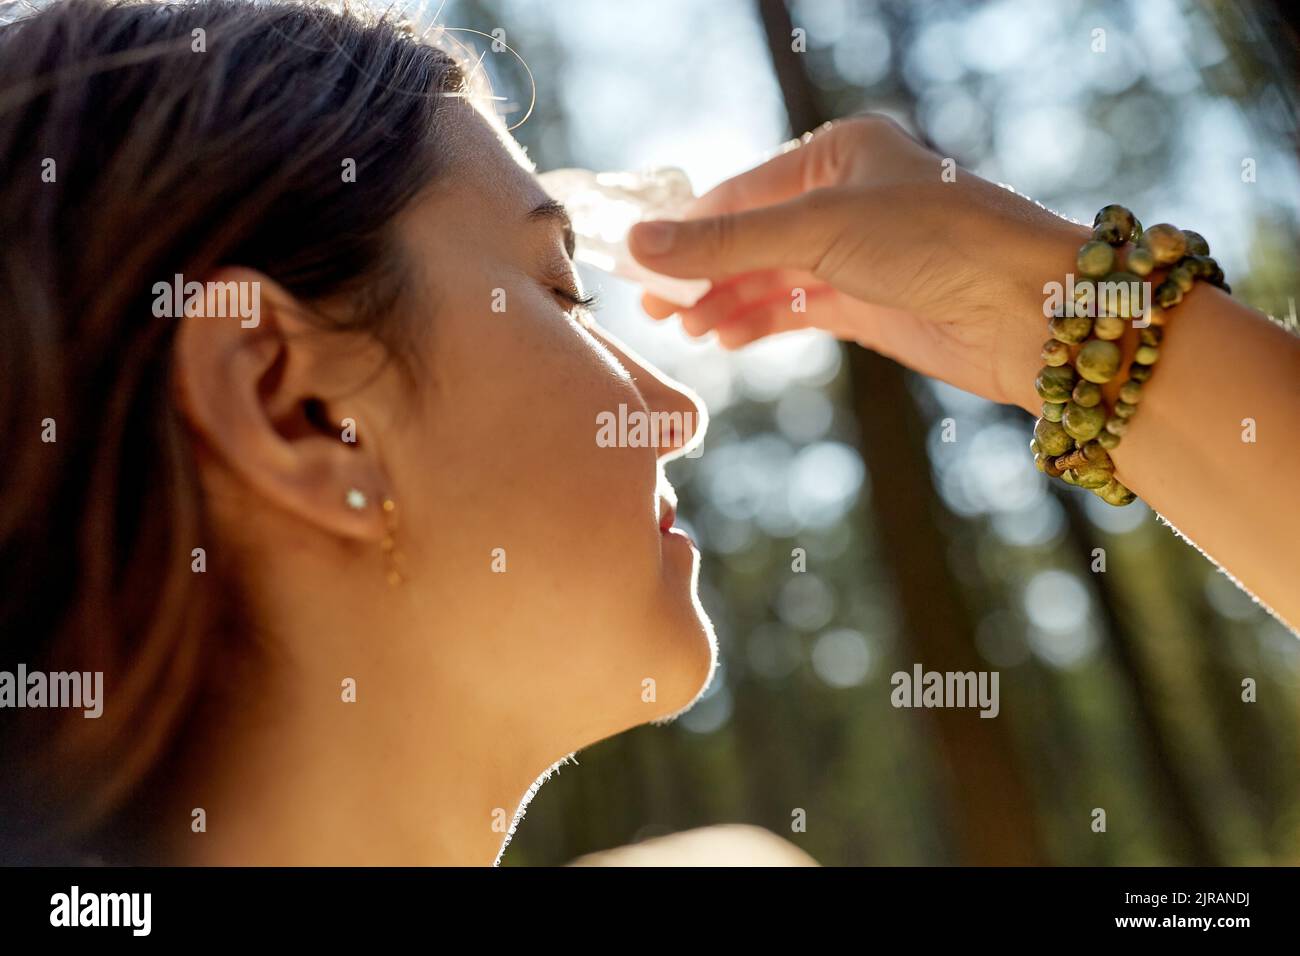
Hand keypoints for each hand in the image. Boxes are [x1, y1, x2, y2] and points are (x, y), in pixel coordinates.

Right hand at [628, 115, 1090, 411]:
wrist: (1027, 310)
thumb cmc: (937, 242)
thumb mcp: (819, 230)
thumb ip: (727, 242)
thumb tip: (637, 247)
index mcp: (839, 152)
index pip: (741, 191)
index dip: (687, 229)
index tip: (637, 263)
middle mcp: (845, 198)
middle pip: (751, 236)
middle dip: (703, 272)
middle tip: (653, 307)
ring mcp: (856, 254)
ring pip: (769, 276)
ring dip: (726, 302)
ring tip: (686, 329)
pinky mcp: (867, 304)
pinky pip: (795, 309)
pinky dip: (759, 323)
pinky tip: (727, 340)